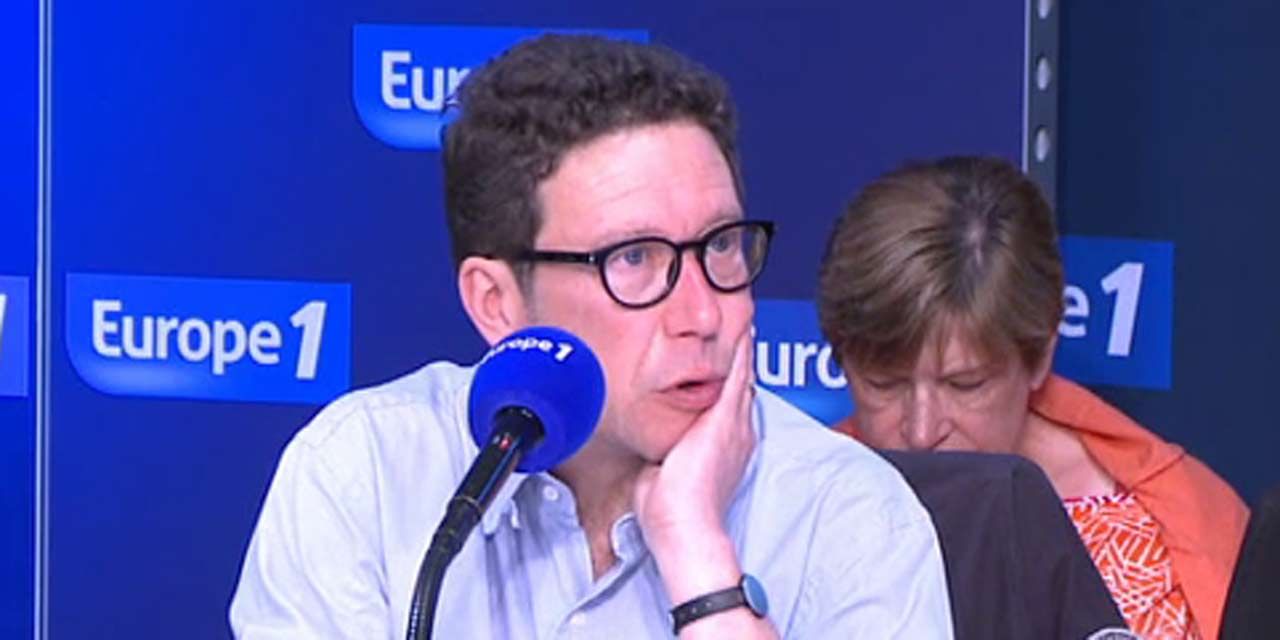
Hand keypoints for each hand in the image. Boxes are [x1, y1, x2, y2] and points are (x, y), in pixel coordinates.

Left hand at [633, 328, 755, 600]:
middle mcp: (737, 433)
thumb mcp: (665, 473)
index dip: (729, 379)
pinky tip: (743, 329)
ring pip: (742, 376)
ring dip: (742, 349)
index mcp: (724, 446)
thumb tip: (654, 456)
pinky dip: (741, 352)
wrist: (685, 525)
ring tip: (744, 321)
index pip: (730, 404)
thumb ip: (664, 457)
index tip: (727, 359)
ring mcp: (734, 426)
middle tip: (741, 328)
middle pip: (741, 385)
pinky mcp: (725, 420)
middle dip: (739, 357)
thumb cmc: (672, 511)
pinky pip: (737, 376)